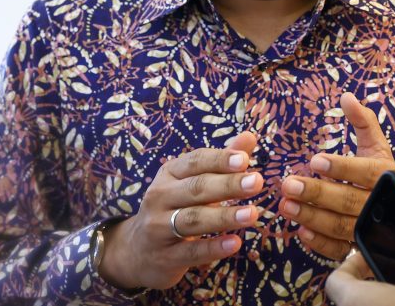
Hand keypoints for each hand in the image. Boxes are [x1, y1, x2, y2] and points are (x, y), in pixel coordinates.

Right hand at [99, 131, 263, 289]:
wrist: (137, 251)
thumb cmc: (174, 207)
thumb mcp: (191, 181)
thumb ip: (222, 161)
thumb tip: (250, 137)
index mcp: (169, 173)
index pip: (195, 161)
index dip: (220, 160)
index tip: (245, 160)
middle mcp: (160, 197)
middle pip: (196, 188)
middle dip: (228, 185)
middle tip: (256, 182)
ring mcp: (159, 228)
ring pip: (193, 219)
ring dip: (224, 216)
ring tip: (252, 214)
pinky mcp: (165, 257)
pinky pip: (191, 251)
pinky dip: (214, 247)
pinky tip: (235, 242)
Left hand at [278, 92, 394, 258]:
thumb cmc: (382, 175)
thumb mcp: (377, 146)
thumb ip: (364, 122)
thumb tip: (347, 96)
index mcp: (386, 176)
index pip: (364, 172)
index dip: (341, 167)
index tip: (314, 160)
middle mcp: (381, 205)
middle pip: (348, 201)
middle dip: (316, 193)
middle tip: (287, 184)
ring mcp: (371, 230)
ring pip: (340, 226)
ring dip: (311, 216)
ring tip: (285, 205)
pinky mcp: (360, 249)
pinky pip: (340, 249)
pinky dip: (320, 243)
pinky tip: (300, 231)